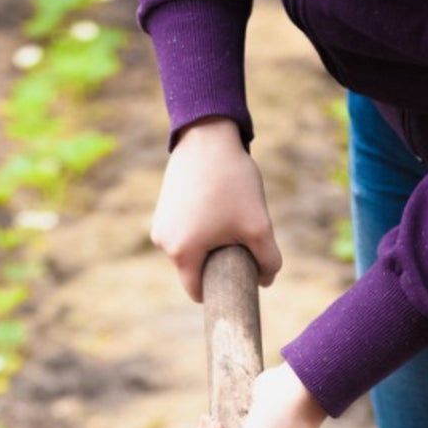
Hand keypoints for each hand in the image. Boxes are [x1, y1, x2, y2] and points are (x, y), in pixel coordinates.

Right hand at [152, 117, 281, 300]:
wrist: (208, 135)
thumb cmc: (232, 183)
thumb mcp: (259, 226)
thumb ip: (268, 261)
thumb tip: (266, 281)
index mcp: (181, 253)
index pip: (198, 292)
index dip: (220, 290)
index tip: (237, 279)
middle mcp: (163, 241)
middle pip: (194, 269)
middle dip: (216, 263)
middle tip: (238, 241)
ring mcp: (159, 223)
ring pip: (189, 249)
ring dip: (208, 244)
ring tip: (226, 218)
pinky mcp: (162, 207)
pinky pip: (184, 230)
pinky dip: (200, 227)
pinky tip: (215, 206)